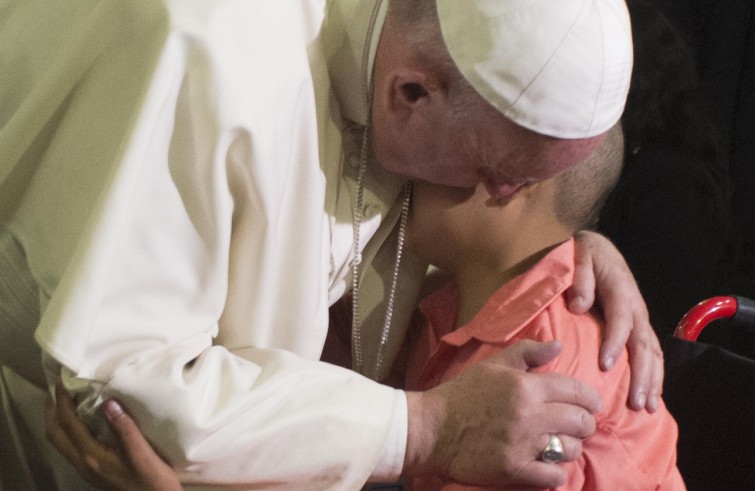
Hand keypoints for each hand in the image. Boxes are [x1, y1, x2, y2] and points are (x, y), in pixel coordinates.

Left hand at [45, 379, 181, 490]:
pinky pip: (70, 446)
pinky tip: (81, 421)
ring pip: (61, 442)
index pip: (69, 424)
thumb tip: (109, 403)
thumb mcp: (144, 454)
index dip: (62, 401)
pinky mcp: (93, 471)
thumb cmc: (153, 481)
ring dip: (57, 420)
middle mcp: (84, 463)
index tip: (63, 379)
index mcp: (93, 456)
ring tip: (64, 400)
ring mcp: (87, 469)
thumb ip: (125, 429)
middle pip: (56, 434)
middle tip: (55, 388)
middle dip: (52, 410)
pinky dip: (68, 429)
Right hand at [403, 340, 599, 487]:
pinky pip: (554, 476)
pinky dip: (554, 472)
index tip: (590, 404)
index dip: (591, 399)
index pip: (578, 391)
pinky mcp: (515, 470)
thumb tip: (558, 345)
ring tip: (557, 444)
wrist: (432, 429)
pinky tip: (545, 464)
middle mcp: (529, 415)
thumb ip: (527, 352)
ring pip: (571, 450)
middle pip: (581, 422)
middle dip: (584, 423)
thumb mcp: (492, 366)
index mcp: (526, 386)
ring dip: (569, 447)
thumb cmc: (463, 394)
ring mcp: (523, 445)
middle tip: (575, 425)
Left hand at [568, 230, 663, 411]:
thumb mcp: (578, 256)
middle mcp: (636, 308)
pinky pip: (650, 353)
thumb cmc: (583, 254)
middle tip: (635, 402)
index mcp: (620, 290)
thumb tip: (578, 305)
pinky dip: (653, 375)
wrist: (596, 248)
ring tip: (647, 407)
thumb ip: (580, 278)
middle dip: (642, 375)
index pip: (621, 319)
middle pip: (643, 344)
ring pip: (652, 353)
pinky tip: (650, 396)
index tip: (605, 366)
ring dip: (652, 381)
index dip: (615, 342)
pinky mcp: (638, 327)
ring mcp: (640, 319)